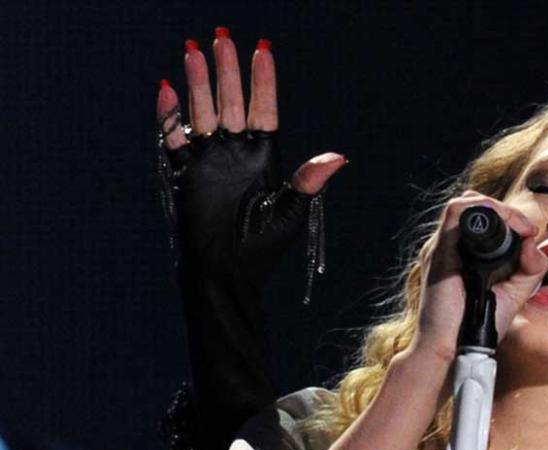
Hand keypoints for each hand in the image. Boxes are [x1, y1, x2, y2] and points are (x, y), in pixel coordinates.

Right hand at [157, 28, 344, 277]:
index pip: (264, 109)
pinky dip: (170, 116)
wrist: (226, 273)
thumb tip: (338, 157)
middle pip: (232, 102)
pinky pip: (175, 139)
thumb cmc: (263, 248)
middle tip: (222, 36)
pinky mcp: (185, 173)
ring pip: (203, 112)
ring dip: (198, 83)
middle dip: (227, 71)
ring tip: (194, 50)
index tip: (262, 49)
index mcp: (265, 157)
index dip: (263, 81)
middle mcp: (237, 152)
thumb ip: (308, 182)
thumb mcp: (290, 213)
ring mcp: (209, 160)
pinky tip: (168, 89)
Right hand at [407, 193, 547, 360]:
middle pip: (475, 206)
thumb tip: (533, 242)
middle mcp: (452, 247)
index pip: (484, 218)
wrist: (452, 347)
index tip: (530, 232)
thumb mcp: (515, 293)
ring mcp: (442, 247)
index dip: (510, 217)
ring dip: (496, 208)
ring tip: (518, 226)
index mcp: (467, 254)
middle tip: (526, 228)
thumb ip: (530, 269)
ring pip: (465, 204)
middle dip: (505, 210)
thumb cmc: (479, 324)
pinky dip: (482, 212)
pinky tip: (506, 229)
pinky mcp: (439, 252)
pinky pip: (454, 214)